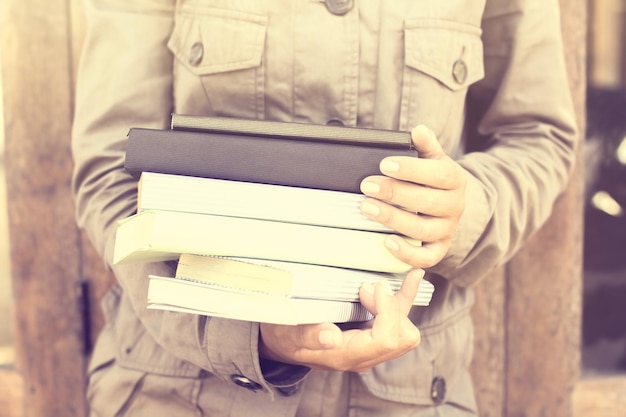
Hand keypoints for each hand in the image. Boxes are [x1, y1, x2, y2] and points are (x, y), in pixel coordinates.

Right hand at [258, 269, 423, 371]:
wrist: (281, 343)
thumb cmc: (283, 335)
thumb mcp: (288, 332)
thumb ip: (309, 336)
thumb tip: (331, 336)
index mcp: (345, 355)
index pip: (385, 339)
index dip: (387, 311)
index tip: (371, 286)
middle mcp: (363, 356)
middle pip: (402, 337)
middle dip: (395, 307)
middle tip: (371, 285)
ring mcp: (369, 348)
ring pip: (405, 331)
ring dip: (402, 303)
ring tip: (400, 277)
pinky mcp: (371, 336)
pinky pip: (398, 324)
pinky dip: (403, 301)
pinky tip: (410, 279)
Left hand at [360, 125, 466, 268]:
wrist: (449, 205)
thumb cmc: (433, 179)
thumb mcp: (432, 159)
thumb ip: (425, 145)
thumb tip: (419, 130)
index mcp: (455, 180)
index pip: (438, 174)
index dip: (411, 169)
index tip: (384, 164)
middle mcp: (455, 206)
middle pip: (428, 202)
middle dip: (395, 193)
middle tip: (367, 185)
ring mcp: (447, 230)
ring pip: (424, 230)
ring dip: (394, 219)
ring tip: (367, 208)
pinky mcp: (439, 249)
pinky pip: (427, 258)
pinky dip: (408, 254)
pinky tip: (387, 242)